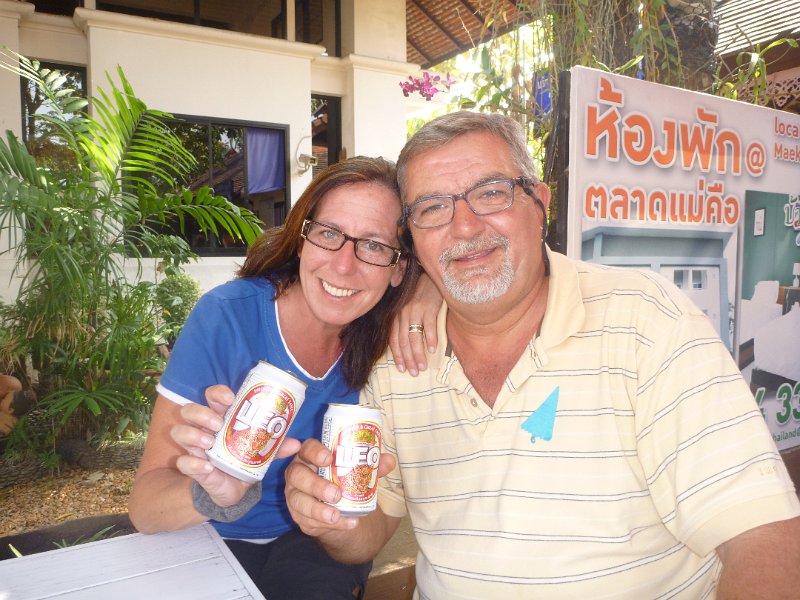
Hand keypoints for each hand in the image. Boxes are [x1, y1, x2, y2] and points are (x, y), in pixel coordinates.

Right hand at [171, 384, 299, 506]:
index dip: (218, 393)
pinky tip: (207, 466)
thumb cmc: (245, 460)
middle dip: (202, 413)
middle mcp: (204, 429)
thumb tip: (296, 444)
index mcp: (221, 417)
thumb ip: (276, 446)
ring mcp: (195, 448)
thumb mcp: (262, 452)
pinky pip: (183, 462)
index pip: (212, 396)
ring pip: (180, 431)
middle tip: (218, 424)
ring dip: (193, 435)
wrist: (234, 490)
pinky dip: (193, 463)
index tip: (230, 398)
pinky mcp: (192, 467)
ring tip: (210, 443)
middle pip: (189, 410)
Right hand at [284, 439, 395, 537]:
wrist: (340, 506)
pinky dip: (329, 525)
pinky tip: (346, 524)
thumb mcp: (357, 470)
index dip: (314, 452)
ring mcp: (296, 496)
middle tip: (335, 494)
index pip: (306, 449)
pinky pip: (309, 521)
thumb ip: (372, 465)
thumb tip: (389, 461)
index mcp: (310, 456)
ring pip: (298, 501)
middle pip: (297, 475)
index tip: (327, 458)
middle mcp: (298, 474)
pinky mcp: (300, 516)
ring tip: (335, 515)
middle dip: (315, 485)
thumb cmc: (344, 478)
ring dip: (317, 510)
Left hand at [388, 272, 441, 375]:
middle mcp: (404, 314)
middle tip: (414, 373)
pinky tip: (432, 350)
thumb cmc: (420, 294)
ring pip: (414, 337)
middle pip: (404, 342)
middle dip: (408, 359)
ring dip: (418, 354)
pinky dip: (430, 339)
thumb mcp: (408, 307)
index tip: (402, 369)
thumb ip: (405, 322)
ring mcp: (416, 310)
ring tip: (423, 367)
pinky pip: (429, 326)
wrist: (431, 276)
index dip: (397, 356)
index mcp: (397, 316)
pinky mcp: (429, 307)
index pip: (394, 340)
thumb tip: (408, 344)